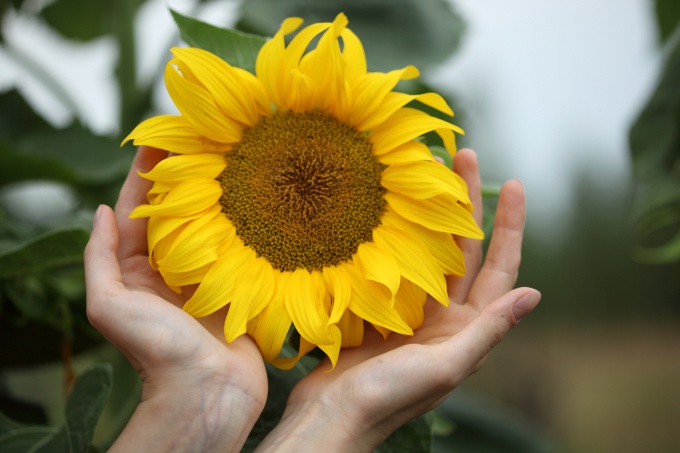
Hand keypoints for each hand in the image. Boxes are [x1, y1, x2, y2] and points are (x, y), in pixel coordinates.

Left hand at [84, 146, 266, 452]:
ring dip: (218, 190)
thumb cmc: (156, 351)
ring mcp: (209, 271)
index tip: (159, 136)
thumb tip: (102, 210)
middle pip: (177, 209)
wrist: (208, 390)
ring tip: (231, 155)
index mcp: (139, 267)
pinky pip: (240, 243)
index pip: (140, 208)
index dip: (146, 173)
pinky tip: (258, 194)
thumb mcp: (109, 304)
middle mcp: (173, 264)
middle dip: (185, 174)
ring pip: (212, 221)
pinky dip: (246, 219)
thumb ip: (100, 258)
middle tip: (201, 136)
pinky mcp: (240, 281)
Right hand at [255, 149, 540, 451]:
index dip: (509, 226)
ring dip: (429, 214)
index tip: (512, 183)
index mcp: (465, 328)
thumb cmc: (389, 398)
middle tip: (460, 156)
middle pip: (463, 249)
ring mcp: (409, 309)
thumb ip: (486, 331)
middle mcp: (443, 315)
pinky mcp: (377, 307)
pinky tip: (385, 208)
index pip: (499, 268)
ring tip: (423, 173)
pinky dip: (392, 235)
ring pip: (426, 249)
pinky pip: (391, 262)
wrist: (331, 417)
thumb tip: (534, 294)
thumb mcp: (444, 366)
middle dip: (465, 203)